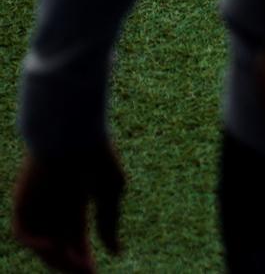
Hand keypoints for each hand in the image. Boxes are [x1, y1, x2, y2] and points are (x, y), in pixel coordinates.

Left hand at [10, 143, 125, 272]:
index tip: (93, 273)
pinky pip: (23, 233)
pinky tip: (54, 247)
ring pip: (41, 245)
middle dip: (71, 265)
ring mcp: (36, 207)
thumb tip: (115, 252)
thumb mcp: (111, 191)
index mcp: (75, 204)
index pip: (75, 240)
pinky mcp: (22, 202)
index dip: (83, 258)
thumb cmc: (98, 156)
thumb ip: (109, 221)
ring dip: (56, 260)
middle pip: (58, 248)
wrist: (74, 131)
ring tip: (76, 265)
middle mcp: (53, 209)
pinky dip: (36, 244)